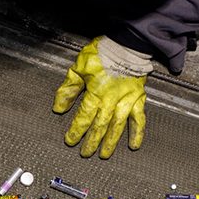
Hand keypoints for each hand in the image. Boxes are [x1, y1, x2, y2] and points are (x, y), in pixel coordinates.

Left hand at [52, 36, 150, 158]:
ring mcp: (126, 100)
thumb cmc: (103, 53)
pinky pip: (139, 119)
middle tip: (85, 153)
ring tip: (104, 154)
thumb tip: (59, 107)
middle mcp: (112, 99)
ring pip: (117, 126)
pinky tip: (133, 144)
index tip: (70, 141)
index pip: (84, 117)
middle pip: (100, 125)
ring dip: (110, 142)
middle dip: (91, 141)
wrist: (128, 44)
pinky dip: (137, 132)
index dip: (76, 130)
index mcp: (96, 92)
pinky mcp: (138, 98)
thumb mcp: (79, 67)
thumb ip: (69, 88)